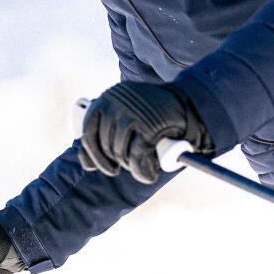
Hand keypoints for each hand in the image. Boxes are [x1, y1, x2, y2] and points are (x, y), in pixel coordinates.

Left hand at [78, 81, 211, 184]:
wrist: (186, 104)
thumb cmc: (151, 115)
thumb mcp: (123, 117)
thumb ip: (104, 134)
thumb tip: (87, 165)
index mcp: (106, 98)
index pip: (87, 130)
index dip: (92, 153)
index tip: (102, 166)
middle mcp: (115, 102)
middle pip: (104, 144)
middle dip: (113, 161)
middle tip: (125, 165)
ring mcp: (131, 114)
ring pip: (119, 152)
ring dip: (129, 165)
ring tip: (140, 163)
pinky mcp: (148, 126)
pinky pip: (136, 156)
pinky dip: (141, 171)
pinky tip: (148, 175)